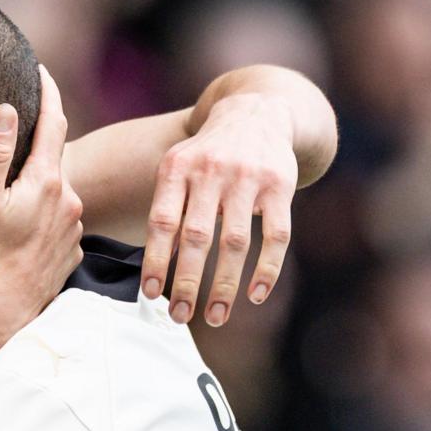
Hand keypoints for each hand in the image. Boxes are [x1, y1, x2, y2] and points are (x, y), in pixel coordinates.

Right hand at [0, 65, 84, 331]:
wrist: (1, 310)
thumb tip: (6, 110)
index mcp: (46, 181)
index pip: (53, 122)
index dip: (47, 92)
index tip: (40, 70)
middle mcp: (69, 200)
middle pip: (53, 159)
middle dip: (34, 150)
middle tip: (10, 150)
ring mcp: (74, 227)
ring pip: (57, 192)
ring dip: (38, 189)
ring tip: (10, 202)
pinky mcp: (72, 251)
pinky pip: (59, 222)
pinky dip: (44, 218)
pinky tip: (22, 232)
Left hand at [141, 94, 296, 325]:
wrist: (255, 113)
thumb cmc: (205, 155)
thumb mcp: (176, 167)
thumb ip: (166, 209)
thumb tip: (155, 270)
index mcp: (177, 168)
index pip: (162, 222)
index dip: (155, 260)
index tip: (150, 294)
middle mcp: (211, 171)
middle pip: (197, 237)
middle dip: (187, 282)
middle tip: (179, 316)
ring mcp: (248, 178)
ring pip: (235, 242)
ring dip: (224, 285)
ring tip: (214, 316)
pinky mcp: (281, 186)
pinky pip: (276, 235)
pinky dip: (267, 269)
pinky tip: (255, 295)